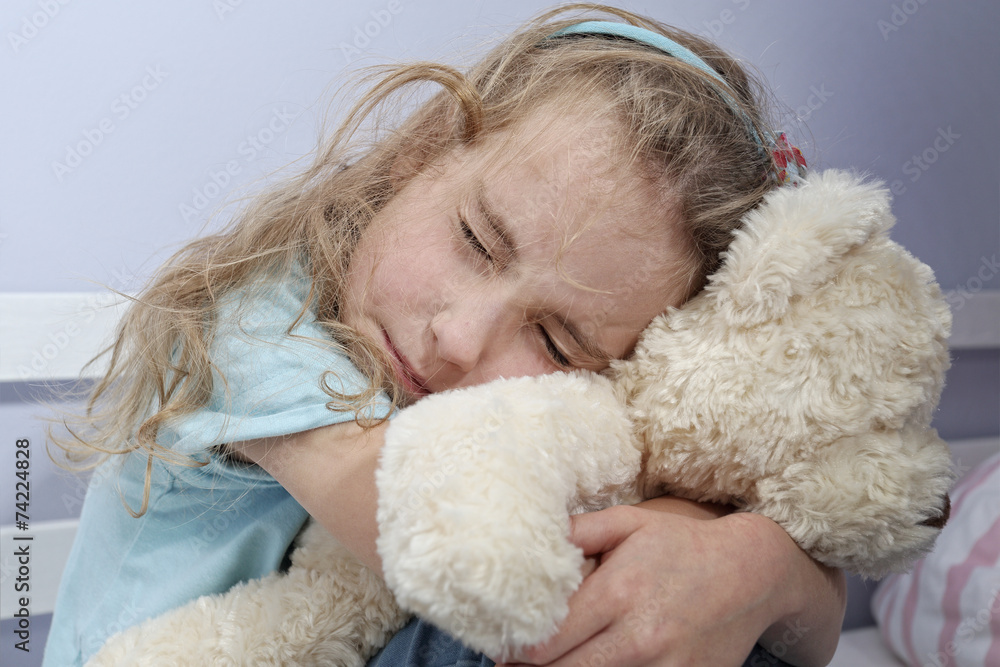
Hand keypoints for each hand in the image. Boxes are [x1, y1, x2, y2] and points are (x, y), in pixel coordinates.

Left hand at [496, 498, 842, 666]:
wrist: (754, 573)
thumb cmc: (682, 544)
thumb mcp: (628, 522)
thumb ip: (577, 532)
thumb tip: (529, 545)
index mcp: (618, 593)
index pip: (546, 643)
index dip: (516, 650)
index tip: (505, 646)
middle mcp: (640, 637)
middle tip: (517, 662)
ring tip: (555, 664)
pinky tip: (595, 666)